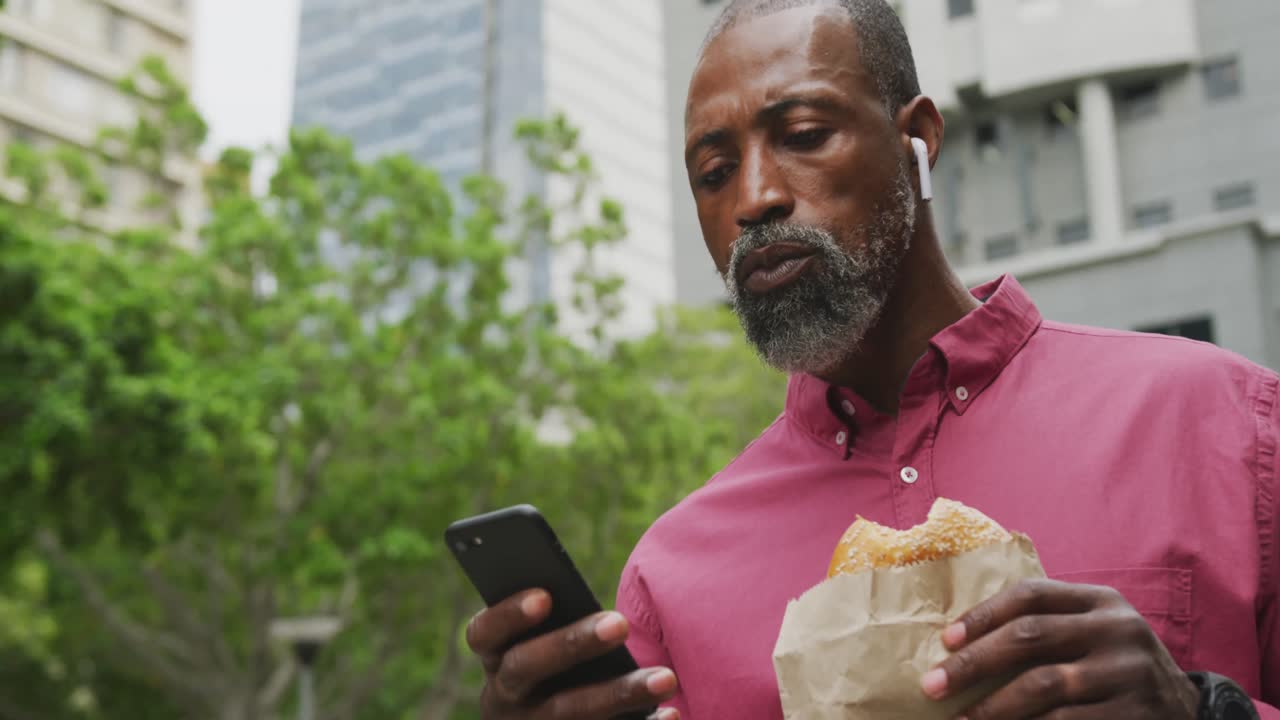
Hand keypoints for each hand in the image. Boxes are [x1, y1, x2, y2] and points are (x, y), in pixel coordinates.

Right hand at [466, 588, 679, 719]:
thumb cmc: (558, 662)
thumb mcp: (542, 644)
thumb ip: (555, 620)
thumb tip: (591, 601)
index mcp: (493, 657)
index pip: (483, 632)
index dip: (509, 615)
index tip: (545, 596)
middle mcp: (502, 696)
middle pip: (526, 667)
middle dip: (572, 644)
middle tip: (620, 623)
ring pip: (569, 711)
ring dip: (619, 693)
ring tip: (665, 678)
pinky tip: (669, 712)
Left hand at [920, 579, 1200, 718]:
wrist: (1188, 714)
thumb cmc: (1116, 670)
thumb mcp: (1094, 634)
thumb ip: (1046, 628)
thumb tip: (959, 645)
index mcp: (1102, 601)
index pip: (1031, 595)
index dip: (983, 615)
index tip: (945, 640)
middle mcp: (1118, 630)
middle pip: (1030, 637)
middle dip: (973, 663)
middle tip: (933, 686)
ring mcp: (1129, 674)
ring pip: (1043, 688)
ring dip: (992, 709)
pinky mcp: (1134, 716)